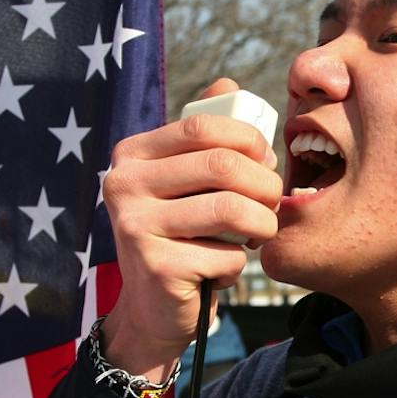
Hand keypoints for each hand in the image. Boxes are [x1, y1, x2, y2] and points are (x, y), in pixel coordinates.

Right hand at [101, 78, 281, 376]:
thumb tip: (228, 87)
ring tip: (257, 235)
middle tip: (273, 203)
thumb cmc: (181, 237)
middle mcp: (123, 185)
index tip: (266, 162)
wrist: (153, 310)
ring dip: (261, 225)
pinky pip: (226, 255)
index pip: (201, 126)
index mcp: (131, 155)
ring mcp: (134, 226)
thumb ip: (205, 137)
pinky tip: (223, 270)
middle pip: (221, 165)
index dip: (248, 139)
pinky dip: (238, 265)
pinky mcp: (156, 268)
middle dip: (265, 185)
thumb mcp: (187, 182)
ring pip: (230, 209)